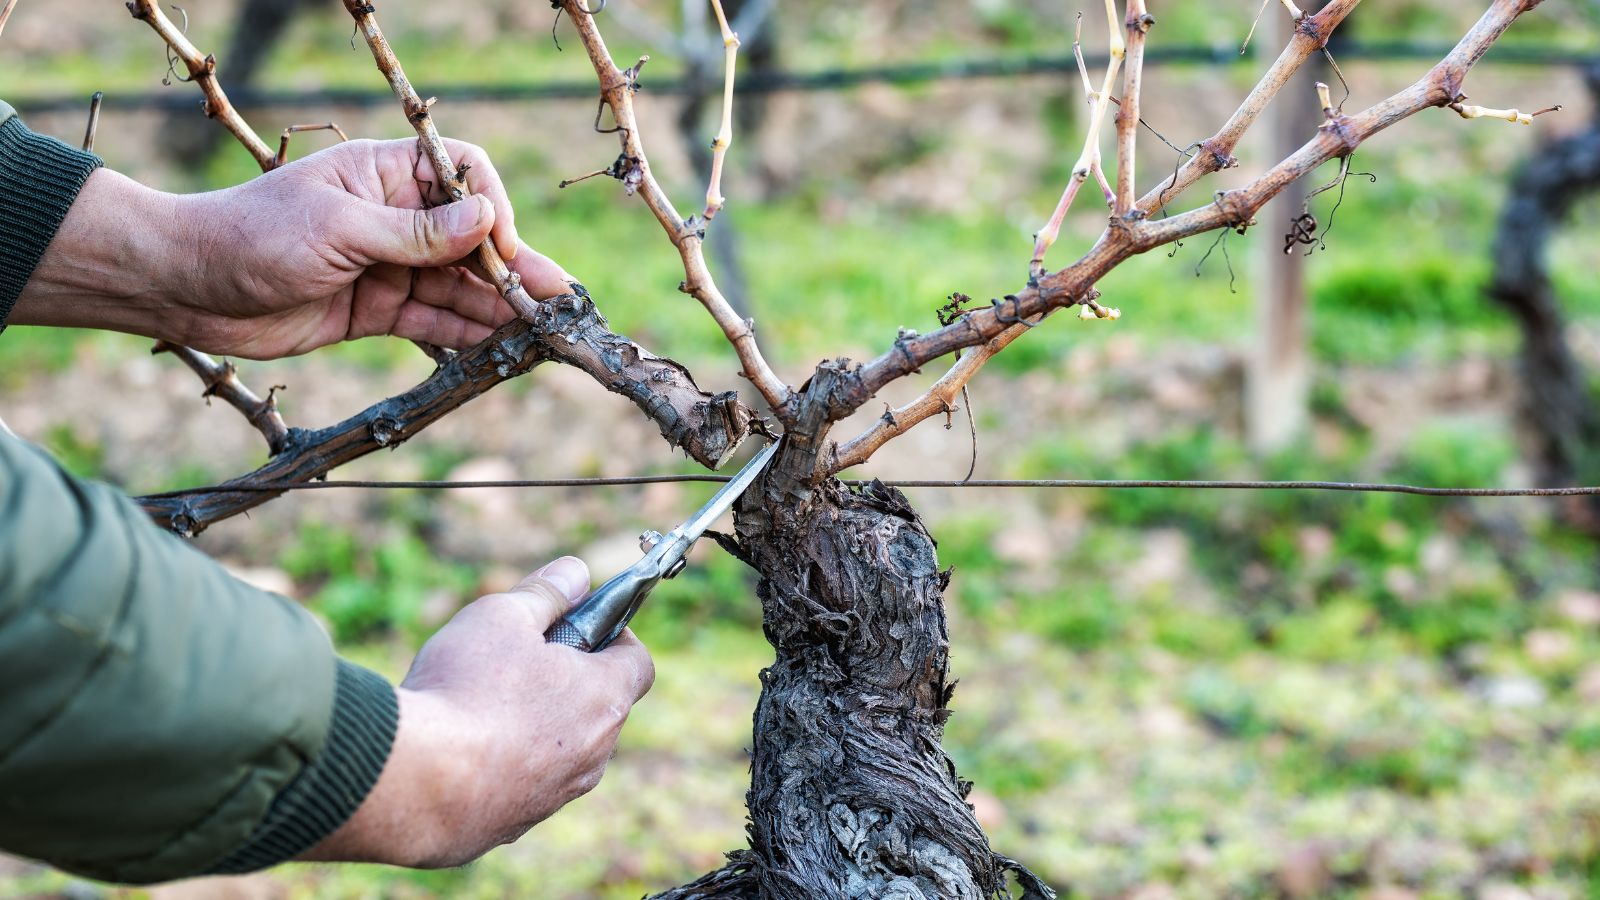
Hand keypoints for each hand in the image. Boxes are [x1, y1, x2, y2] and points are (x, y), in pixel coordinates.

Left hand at [15, 139, 572, 358]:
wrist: (185, 288)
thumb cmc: (252, 236)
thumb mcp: (340, 228)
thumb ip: (417, 232)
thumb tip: (488, 219)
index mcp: (384, 174)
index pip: (463, 174)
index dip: (490, 208)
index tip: (500, 245)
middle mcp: (392, 217)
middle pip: (471, 238)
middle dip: (511, 269)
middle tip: (554, 300)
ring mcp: (385, 265)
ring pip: (457, 285)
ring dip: (496, 307)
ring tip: (538, 332)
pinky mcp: (374, 310)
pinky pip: (432, 320)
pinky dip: (463, 334)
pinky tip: (497, 348)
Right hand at [302, 557, 654, 866]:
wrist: (414, 784)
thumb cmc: (464, 691)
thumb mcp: (502, 616)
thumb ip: (546, 592)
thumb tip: (576, 573)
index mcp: (603, 698)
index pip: (638, 662)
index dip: (613, 636)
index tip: (578, 623)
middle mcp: (594, 753)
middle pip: (598, 706)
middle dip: (567, 679)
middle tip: (517, 659)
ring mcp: (557, 795)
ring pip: (561, 749)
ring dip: (534, 725)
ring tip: (479, 704)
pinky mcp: (516, 825)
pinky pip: (523, 785)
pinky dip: (503, 764)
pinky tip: (459, 748)